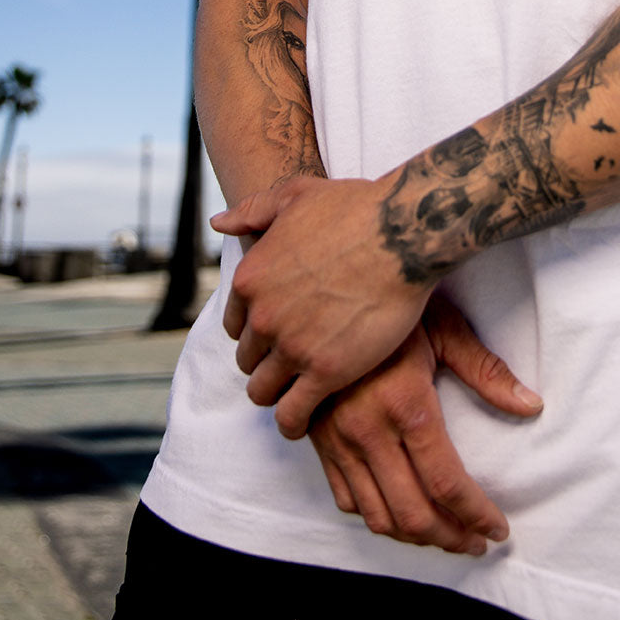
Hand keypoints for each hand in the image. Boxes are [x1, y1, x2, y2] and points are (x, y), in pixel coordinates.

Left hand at [213, 174, 431, 438]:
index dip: (256, 331)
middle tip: (292, 364)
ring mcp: (293, 347)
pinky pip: (293, 414)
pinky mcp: (326, 373)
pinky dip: (294, 423)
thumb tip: (218, 223)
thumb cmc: (354, 208)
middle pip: (248, 358)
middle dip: (266, 362)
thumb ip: (252, 211)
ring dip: (275, 394)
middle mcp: (263, 317)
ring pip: (263, 391)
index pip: (236, 324)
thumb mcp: (294, 196)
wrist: (401, 234)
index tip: (276, 336)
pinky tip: (304, 423)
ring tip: (295, 395)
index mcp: (251, 279)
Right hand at [311, 293, 542, 554]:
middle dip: (451, 538)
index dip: (477, 515)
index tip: (498, 528)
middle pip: (412, 513)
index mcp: (405, 404)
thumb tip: (531, 406)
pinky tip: (400, 511)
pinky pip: (345, 498)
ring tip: (444, 534)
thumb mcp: (445, 328)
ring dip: (415, 537)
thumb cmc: (394, 303)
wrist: (327, 289)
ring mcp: (337, 438)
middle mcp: (367, 429)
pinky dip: (376, 517)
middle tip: (477, 541)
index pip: (446, 483)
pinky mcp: (318, 439)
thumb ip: (487, 371)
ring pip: (377, 515)